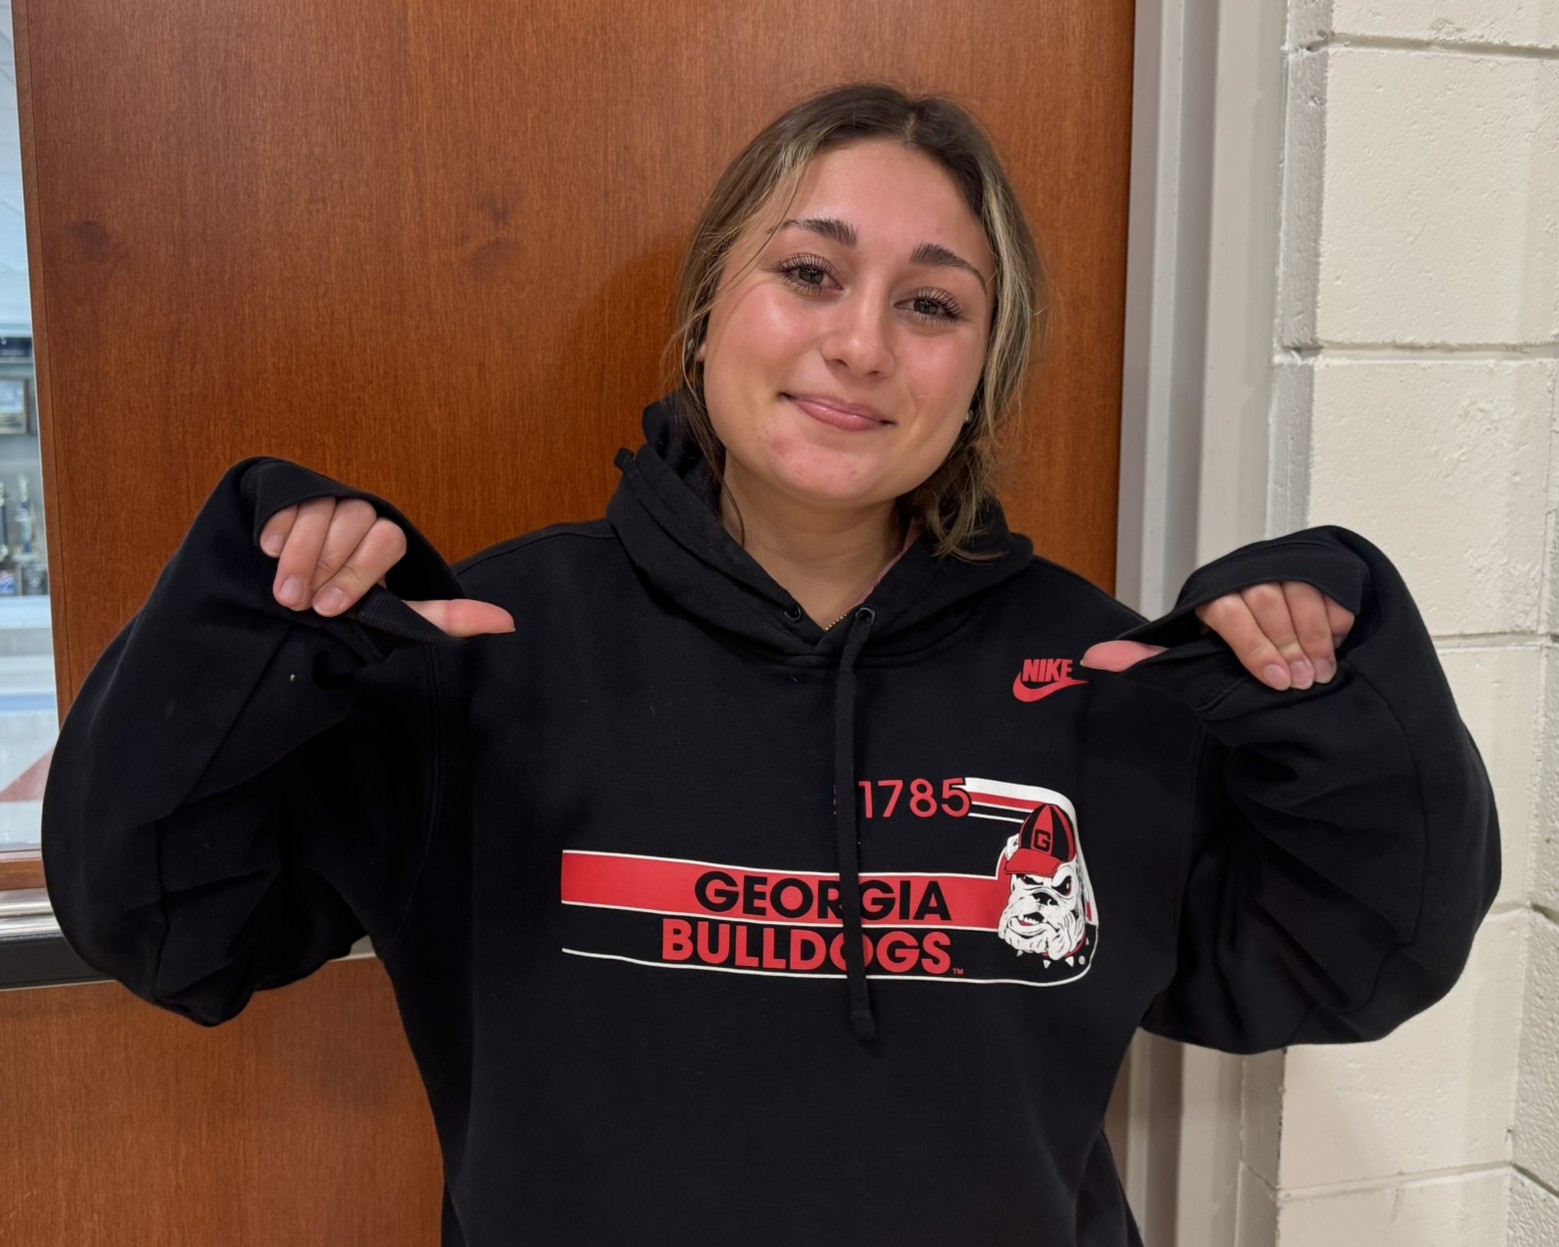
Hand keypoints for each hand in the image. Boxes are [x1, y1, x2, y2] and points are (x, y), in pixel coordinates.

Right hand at [260, 498, 513, 637]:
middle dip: (323, 568)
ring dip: (298, 555)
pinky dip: (277, 528)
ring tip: (283, 592)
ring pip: (320, 511)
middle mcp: (364, 513)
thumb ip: (442, 619)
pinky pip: (289, 500)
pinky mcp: (292, 494)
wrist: (289, 598)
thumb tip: (508, 622)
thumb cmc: (349, 608)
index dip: (358, 574)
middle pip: (352, 522)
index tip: (332, 609)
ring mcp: (328, 500)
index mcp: (390, 539)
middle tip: (299, 604)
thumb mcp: (395, 618)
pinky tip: (267, 552)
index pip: (387, 540)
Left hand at [1081, 581, 1355, 690]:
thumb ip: (1150, 661)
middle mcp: (1242, 575)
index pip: (1227, 609)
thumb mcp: (1192, 663)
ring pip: (1300, 596)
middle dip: (1287, 648)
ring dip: (1314, 639)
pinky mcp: (1317, 569)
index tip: (1273, 681)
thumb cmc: (1233, 658)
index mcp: (1209, 596)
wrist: (1284, 646)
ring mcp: (1281, 567)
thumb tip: (1092, 657)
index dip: (1252, 646)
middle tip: (1301, 683)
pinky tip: (1335, 647)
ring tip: (1319, 673)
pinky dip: (1336, 623)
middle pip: (1267, 602)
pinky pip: (1330, 591)